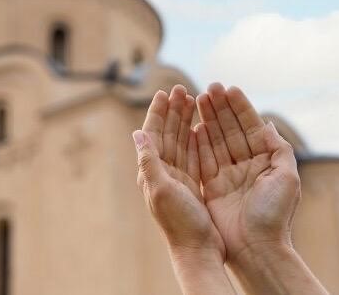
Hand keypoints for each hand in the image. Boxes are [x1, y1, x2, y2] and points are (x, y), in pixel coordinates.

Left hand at [133, 85, 223, 257]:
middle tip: (181, 89)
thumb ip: (149, 162)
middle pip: (166, 134)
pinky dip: (195, 139)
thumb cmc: (180, 223)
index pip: (152, 134)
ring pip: (180, 141)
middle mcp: (161, 172)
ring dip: (184, 121)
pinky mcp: (191, 184)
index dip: (158, 112)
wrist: (197, 250)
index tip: (164, 92)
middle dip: (172, 111)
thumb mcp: (162, 190)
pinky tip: (200, 127)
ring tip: (191, 100)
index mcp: (151, 171)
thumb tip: (137, 133)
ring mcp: (177, 178)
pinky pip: (192, 155)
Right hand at [195, 83, 300, 261]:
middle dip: (219, 108)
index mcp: (264, 161)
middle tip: (208, 88)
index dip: (239, 107)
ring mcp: (226, 175)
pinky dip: (198, 142)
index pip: (249, 126)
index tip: (227, 88)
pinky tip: (193, 126)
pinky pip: (202, 159)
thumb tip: (267, 124)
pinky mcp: (211, 187)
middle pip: (229, 130)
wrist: (255, 247)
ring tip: (196, 99)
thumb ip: (278, 148)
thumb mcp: (286, 177)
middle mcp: (245, 165)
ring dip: (207, 119)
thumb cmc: (273, 214)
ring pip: (214, 141)